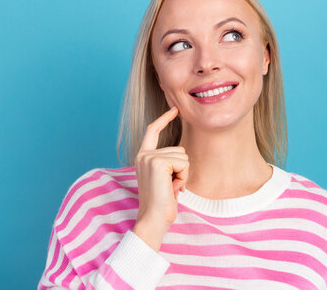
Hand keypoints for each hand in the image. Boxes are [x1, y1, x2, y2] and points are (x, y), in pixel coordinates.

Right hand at [132, 106, 188, 250]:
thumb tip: (183, 156)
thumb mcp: (164, 179)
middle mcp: (143, 154)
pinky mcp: (157, 162)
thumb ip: (168, 164)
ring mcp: (149, 157)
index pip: (153, 130)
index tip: (175, 109)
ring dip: (183, 174)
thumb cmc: (161, 203)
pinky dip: (183, 177)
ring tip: (170, 188)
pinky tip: (173, 188)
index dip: (165, 119)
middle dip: (182, 169)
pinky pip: (184, 163)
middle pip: (179, 148)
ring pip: (183, 156)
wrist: (153, 219)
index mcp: (143, 156)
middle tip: (171, 186)